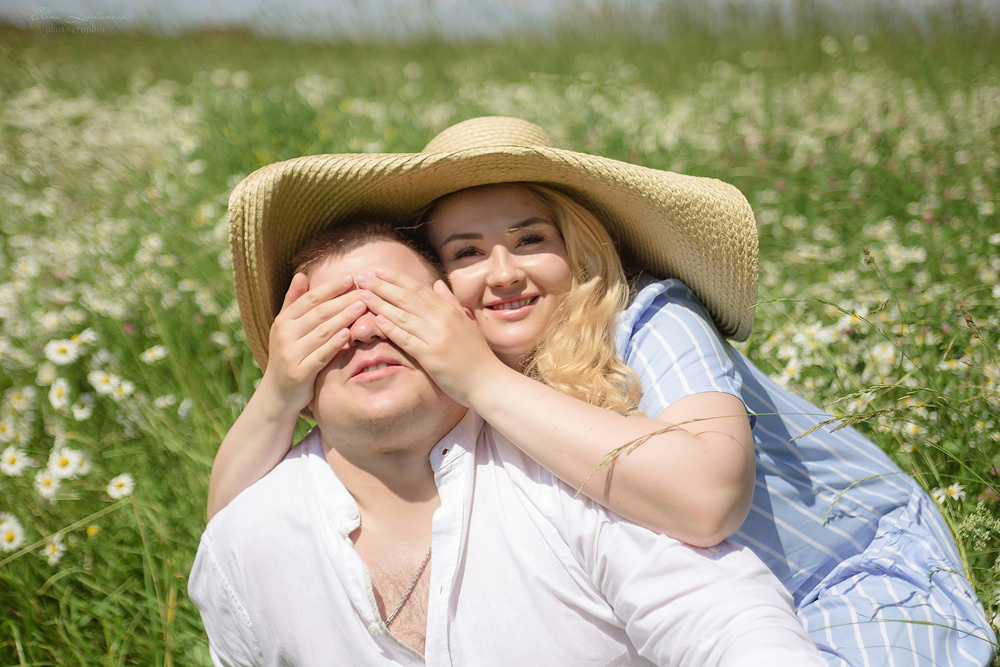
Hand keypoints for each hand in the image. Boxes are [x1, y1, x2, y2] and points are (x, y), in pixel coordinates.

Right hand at [258, 272, 364, 414]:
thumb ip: (294, 302)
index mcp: (283, 320)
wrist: (278, 394)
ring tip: (362, 307)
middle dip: (343, 300)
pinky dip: (335, 344)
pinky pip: (320, 355)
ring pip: (322, 331)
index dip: (331, 287)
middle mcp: (285, 334)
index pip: (310, 299)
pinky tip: (349, 333)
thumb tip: (302, 275)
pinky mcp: (299, 372)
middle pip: (319, 313)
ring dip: (344, 317)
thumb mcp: (285, 327)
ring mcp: (291, 353)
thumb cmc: (288, 355)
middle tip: (364, 291)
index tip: (351, 278)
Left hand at [355, 269, 504, 405]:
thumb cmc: (477, 354)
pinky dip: (391, 329)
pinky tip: (377, 320)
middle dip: (382, 286)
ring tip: (362, 295)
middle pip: (406, 298)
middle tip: (362, 277)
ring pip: (403, 316)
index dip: (397, 279)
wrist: (488, 381)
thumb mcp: (466, 322)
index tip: (379, 271)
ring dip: (380, 304)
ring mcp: (436, 337)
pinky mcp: (430, 356)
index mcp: (450, 310)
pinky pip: (406, 339)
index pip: (418, 289)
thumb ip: (450, 302)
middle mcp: (442, 319)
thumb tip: (438, 283)